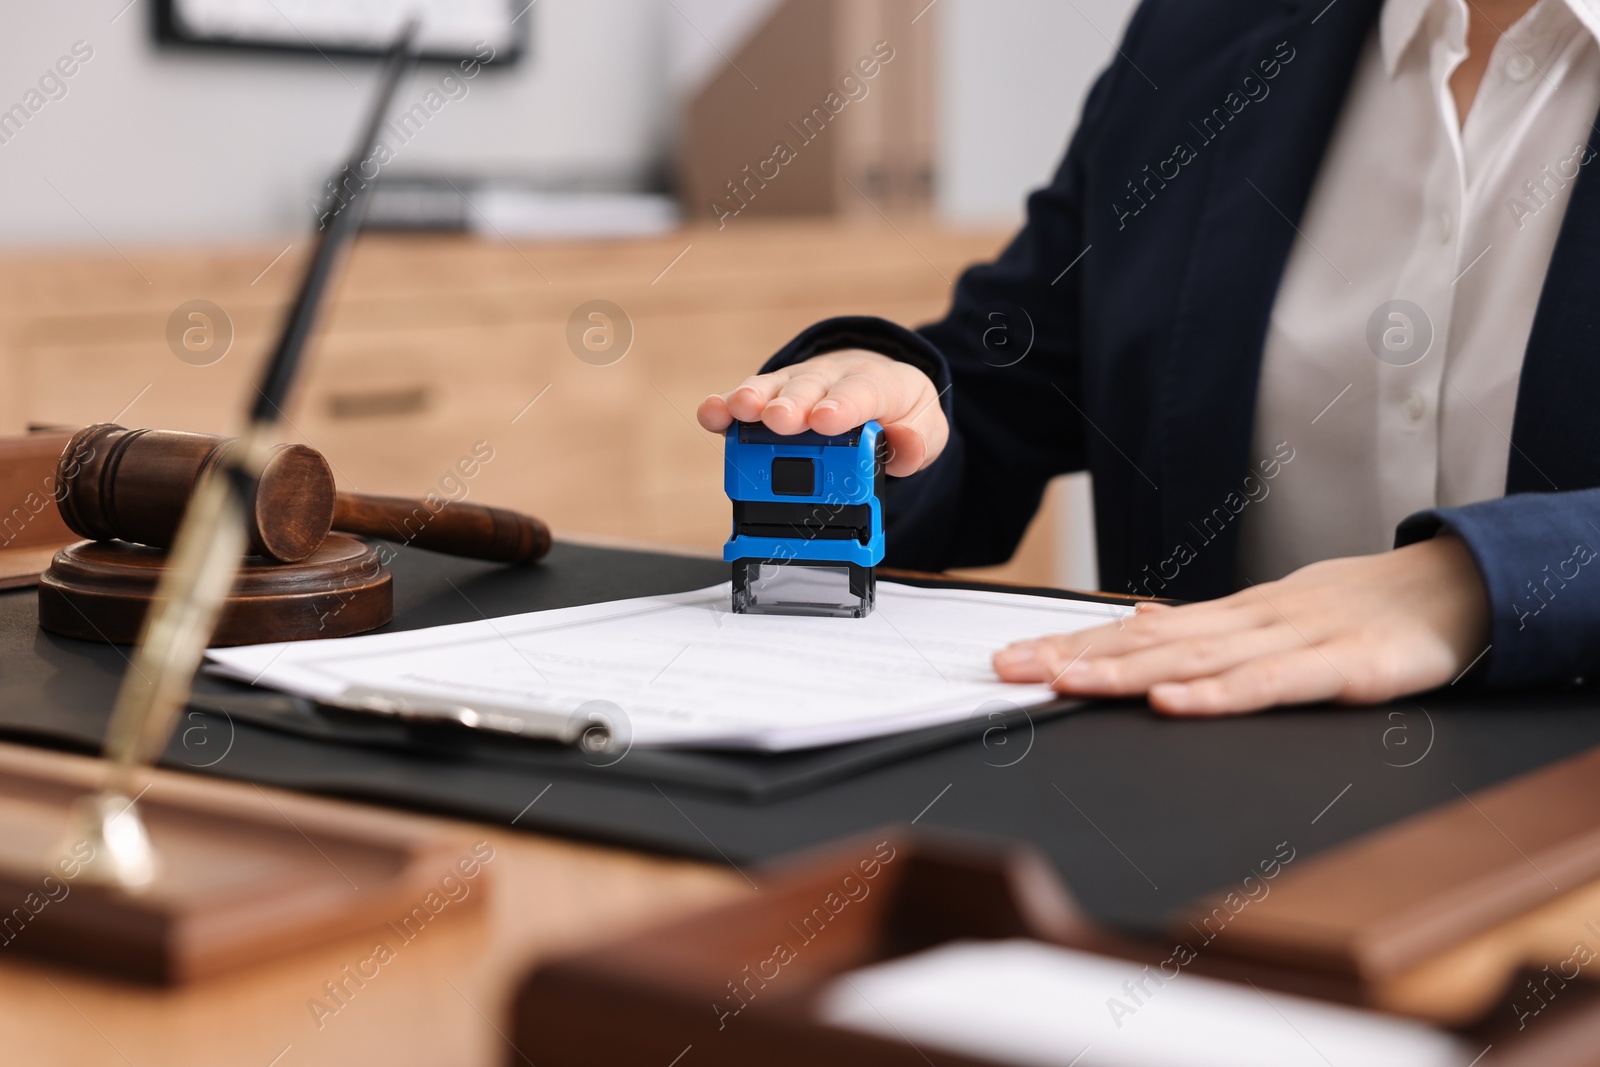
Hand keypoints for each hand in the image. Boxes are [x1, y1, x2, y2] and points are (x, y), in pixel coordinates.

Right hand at [696, 349, 947, 475]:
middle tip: (779, 420)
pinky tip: (711, 414)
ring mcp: (798, 385)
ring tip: (739, 411)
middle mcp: (832, 378)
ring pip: (774, 388)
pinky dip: (725, 406)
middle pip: (811, 388)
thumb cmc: (899, 410)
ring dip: (755, 400)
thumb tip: (905, 446)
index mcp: (877, 383)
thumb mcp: (925, 426)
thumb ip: (918, 441)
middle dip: (793, 404)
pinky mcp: (771, 397)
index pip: (862, 391)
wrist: (879, 384)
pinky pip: (746, 401)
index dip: (843, 406)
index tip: (825, 420)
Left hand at [992, 536, 1490, 714]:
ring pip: (1195, 660)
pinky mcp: (1344, 667)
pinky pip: (1272, 684)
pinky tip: (1171, 703)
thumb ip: (1206, 632)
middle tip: (1008, 670)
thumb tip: (1137, 625)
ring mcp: (1294, 641)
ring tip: (1063, 681)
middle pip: (1147, 644)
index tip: (1013, 659)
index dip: (1073, 645)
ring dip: (1124, 672)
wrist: (1454, 589)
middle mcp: (1248, 623)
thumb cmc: (1360, 610)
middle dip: (1073, 657)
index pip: (1136, 632)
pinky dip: (1219, 694)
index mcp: (1230, 619)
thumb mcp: (1272, 620)